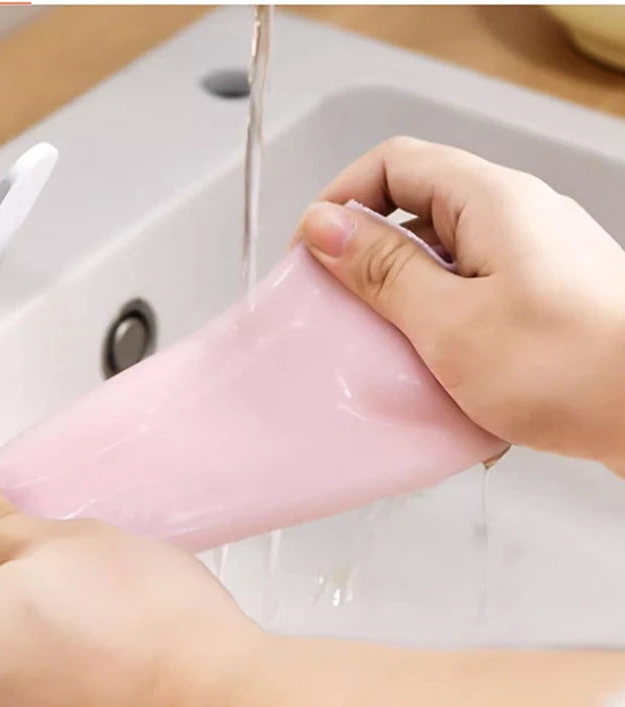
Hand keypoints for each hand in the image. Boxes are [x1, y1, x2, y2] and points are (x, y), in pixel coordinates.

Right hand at [296, 137, 624, 475]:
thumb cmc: (567, 368)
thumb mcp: (449, 321)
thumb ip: (382, 270)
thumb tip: (324, 227)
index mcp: (489, 200)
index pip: (393, 161)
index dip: (342, 198)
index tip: (312, 251)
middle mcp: (514, 216)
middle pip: (415, 209)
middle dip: (367, 255)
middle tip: (340, 307)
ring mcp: (531, 257)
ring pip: (441, 257)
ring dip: (402, 297)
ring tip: (385, 347)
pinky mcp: (540, 298)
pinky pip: (469, 293)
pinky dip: (440, 323)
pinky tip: (436, 370)